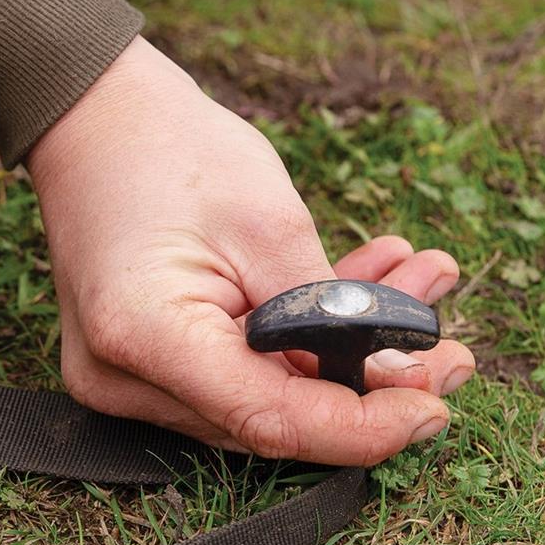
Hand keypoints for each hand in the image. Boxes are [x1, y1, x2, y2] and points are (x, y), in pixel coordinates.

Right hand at [27, 38, 475, 464]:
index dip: (364, 428)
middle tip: (451, 350)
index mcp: (145, 339)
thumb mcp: (269, 222)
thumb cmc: (168, 149)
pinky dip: (304, 343)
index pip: (272, 420)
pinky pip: (241, 375)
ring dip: (346, 354)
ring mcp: (129, 381)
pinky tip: (367, 287)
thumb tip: (401, 378)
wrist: (92, 116)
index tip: (435, 407)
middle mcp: (125, 381)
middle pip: (272, 421)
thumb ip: (333, 311)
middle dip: (370, 386)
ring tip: (418, 285)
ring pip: (266, 398)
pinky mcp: (147, 368)